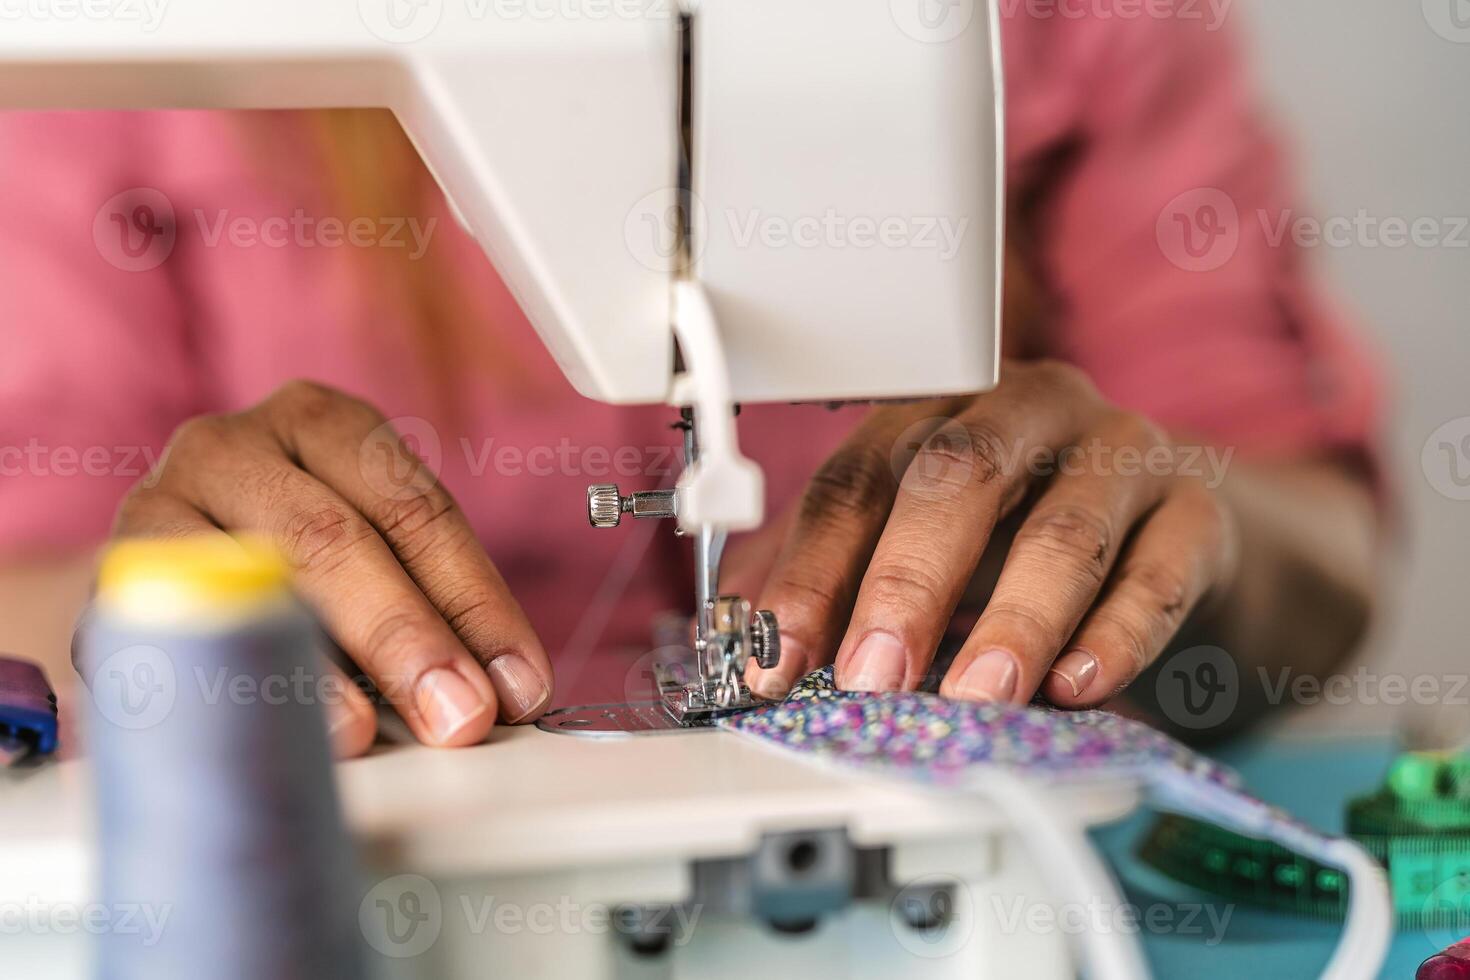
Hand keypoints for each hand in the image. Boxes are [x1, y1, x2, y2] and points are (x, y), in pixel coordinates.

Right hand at [108, 381, 551, 755]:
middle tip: (459, 714)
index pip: (416, 510)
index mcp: (324, 424)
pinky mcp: (112, 579)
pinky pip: (173, 637)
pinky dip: (227, 688)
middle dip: (406, 638)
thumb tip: (504, 689)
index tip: (519, 684)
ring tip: (363, 734)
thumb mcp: (371, 555)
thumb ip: (432, 605)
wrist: (168, 572)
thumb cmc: (294, 564)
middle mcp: (235, 445)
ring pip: (245, 582)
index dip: (475, 602)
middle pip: (333, 539)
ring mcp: (160, 503)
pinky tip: (269, 731)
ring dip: (312, 671)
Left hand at [742, 360, 1238, 706]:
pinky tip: (1078, 686)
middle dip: (906, 583)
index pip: (860, 479)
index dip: (813, 569)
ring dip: (1014, 622)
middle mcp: (1028, 412)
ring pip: (1065, 528)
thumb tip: (740, 636)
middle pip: (958, 478)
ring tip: (978, 696)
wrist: (1176, 530)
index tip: (779, 656)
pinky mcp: (1197, 510)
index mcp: (941, 413)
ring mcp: (1121, 452)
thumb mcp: (926, 544)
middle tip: (873, 675)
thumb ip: (840, 575)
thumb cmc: (1025, 533)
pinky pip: (1159, 569)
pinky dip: (1117, 634)